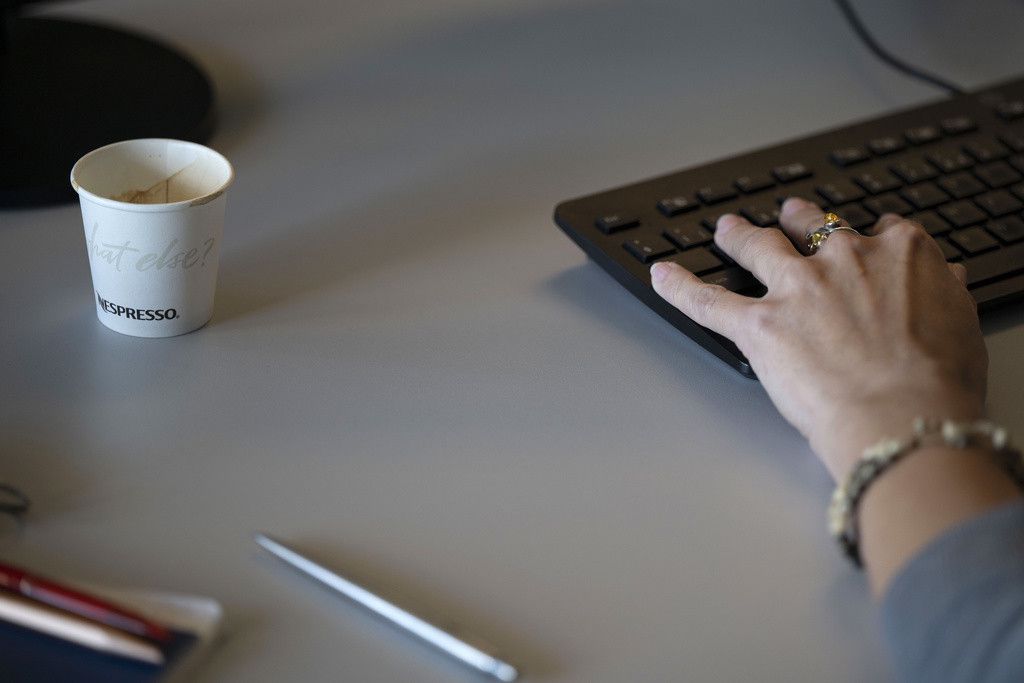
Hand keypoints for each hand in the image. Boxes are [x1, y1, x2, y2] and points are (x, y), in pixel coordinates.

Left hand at [650, 198, 987, 480]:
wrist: (903, 417)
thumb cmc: (939, 381)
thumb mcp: (960, 323)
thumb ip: (943, 291)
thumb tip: (944, 276)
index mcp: (899, 255)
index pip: (881, 231)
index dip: (868, 236)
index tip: (866, 240)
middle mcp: (842, 260)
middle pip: (811, 226)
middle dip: (796, 220)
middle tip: (787, 216)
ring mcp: (796, 288)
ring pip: (756, 247)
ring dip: (737, 235)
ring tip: (726, 230)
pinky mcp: (759, 323)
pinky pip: (707, 300)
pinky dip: (679, 286)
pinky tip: (661, 275)